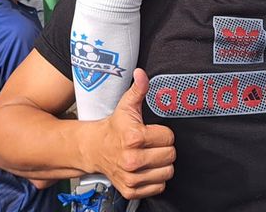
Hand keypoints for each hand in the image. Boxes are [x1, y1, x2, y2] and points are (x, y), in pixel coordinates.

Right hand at [92, 69, 175, 198]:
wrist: (94, 148)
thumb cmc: (114, 127)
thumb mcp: (126, 105)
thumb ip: (139, 89)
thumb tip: (141, 74)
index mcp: (134, 138)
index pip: (169, 137)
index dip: (163, 133)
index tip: (153, 132)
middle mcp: (132, 160)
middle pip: (170, 155)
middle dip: (164, 148)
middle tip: (152, 144)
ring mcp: (131, 177)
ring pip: (167, 172)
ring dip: (162, 164)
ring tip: (150, 156)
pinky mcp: (130, 190)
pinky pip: (158, 187)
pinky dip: (155, 179)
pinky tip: (146, 169)